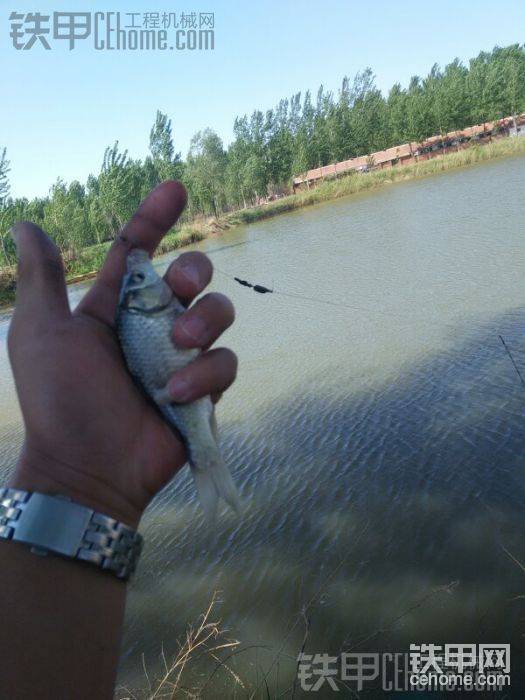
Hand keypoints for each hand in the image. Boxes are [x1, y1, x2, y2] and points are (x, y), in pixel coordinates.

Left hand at [7, 181, 236, 526]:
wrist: (86, 467)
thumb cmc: (59, 399)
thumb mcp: (42, 333)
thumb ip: (45, 279)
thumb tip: (27, 224)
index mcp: (115, 308)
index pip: (140, 251)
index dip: (155, 217)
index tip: (175, 187)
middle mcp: (153, 325)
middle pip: (193, 274)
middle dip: (194, 270)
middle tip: (178, 289)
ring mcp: (183, 357)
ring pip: (220, 312)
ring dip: (205, 320)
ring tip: (178, 345)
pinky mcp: (205, 389)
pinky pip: (225, 363)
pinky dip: (205, 373)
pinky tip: (176, 394)